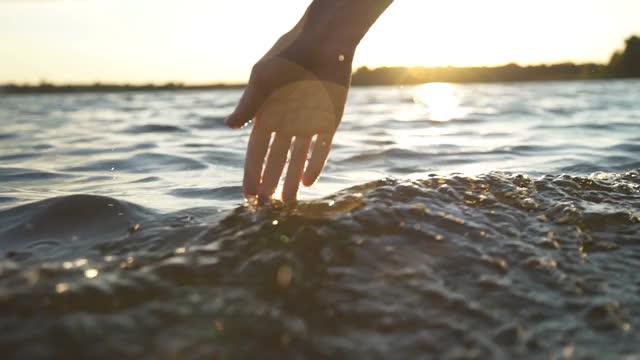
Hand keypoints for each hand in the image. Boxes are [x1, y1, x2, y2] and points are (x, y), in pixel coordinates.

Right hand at [225, 39, 351, 202]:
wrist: (323, 42)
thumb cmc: (287, 55)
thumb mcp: (263, 78)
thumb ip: (249, 104)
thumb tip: (228, 126)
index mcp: (266, 115)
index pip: (256, 152)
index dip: (252, 174)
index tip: (248, 196)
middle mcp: (286, 123)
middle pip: (276, 161)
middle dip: (270, 184)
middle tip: (267, 208)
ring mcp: (308, 124)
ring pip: (298, 160)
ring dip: (292, 181)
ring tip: (288, 204)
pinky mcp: (329, 122)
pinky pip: (321, 149)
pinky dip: (314, 165)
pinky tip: (307, 183)